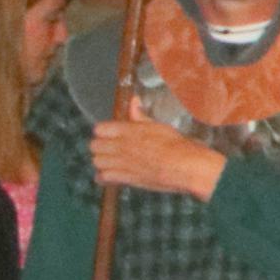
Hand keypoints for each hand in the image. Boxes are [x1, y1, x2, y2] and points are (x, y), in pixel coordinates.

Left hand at [89, 119, 225, 201]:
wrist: (184, 166)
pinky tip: (109, 176)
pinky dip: (103, 177)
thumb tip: (134, 102)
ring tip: (108, 161)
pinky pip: (103, 177)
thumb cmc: (175, 145)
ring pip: (96, 161)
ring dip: (101, 161)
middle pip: (94, 145)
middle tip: (107, 148)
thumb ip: (140, 116)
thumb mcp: (157, 125)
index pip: (99, 129)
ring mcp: (121, 162)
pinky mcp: (125, 178)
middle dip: (99, 146)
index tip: (107, 134)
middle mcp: (121, 145)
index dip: (103, 132)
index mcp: (128, 130)